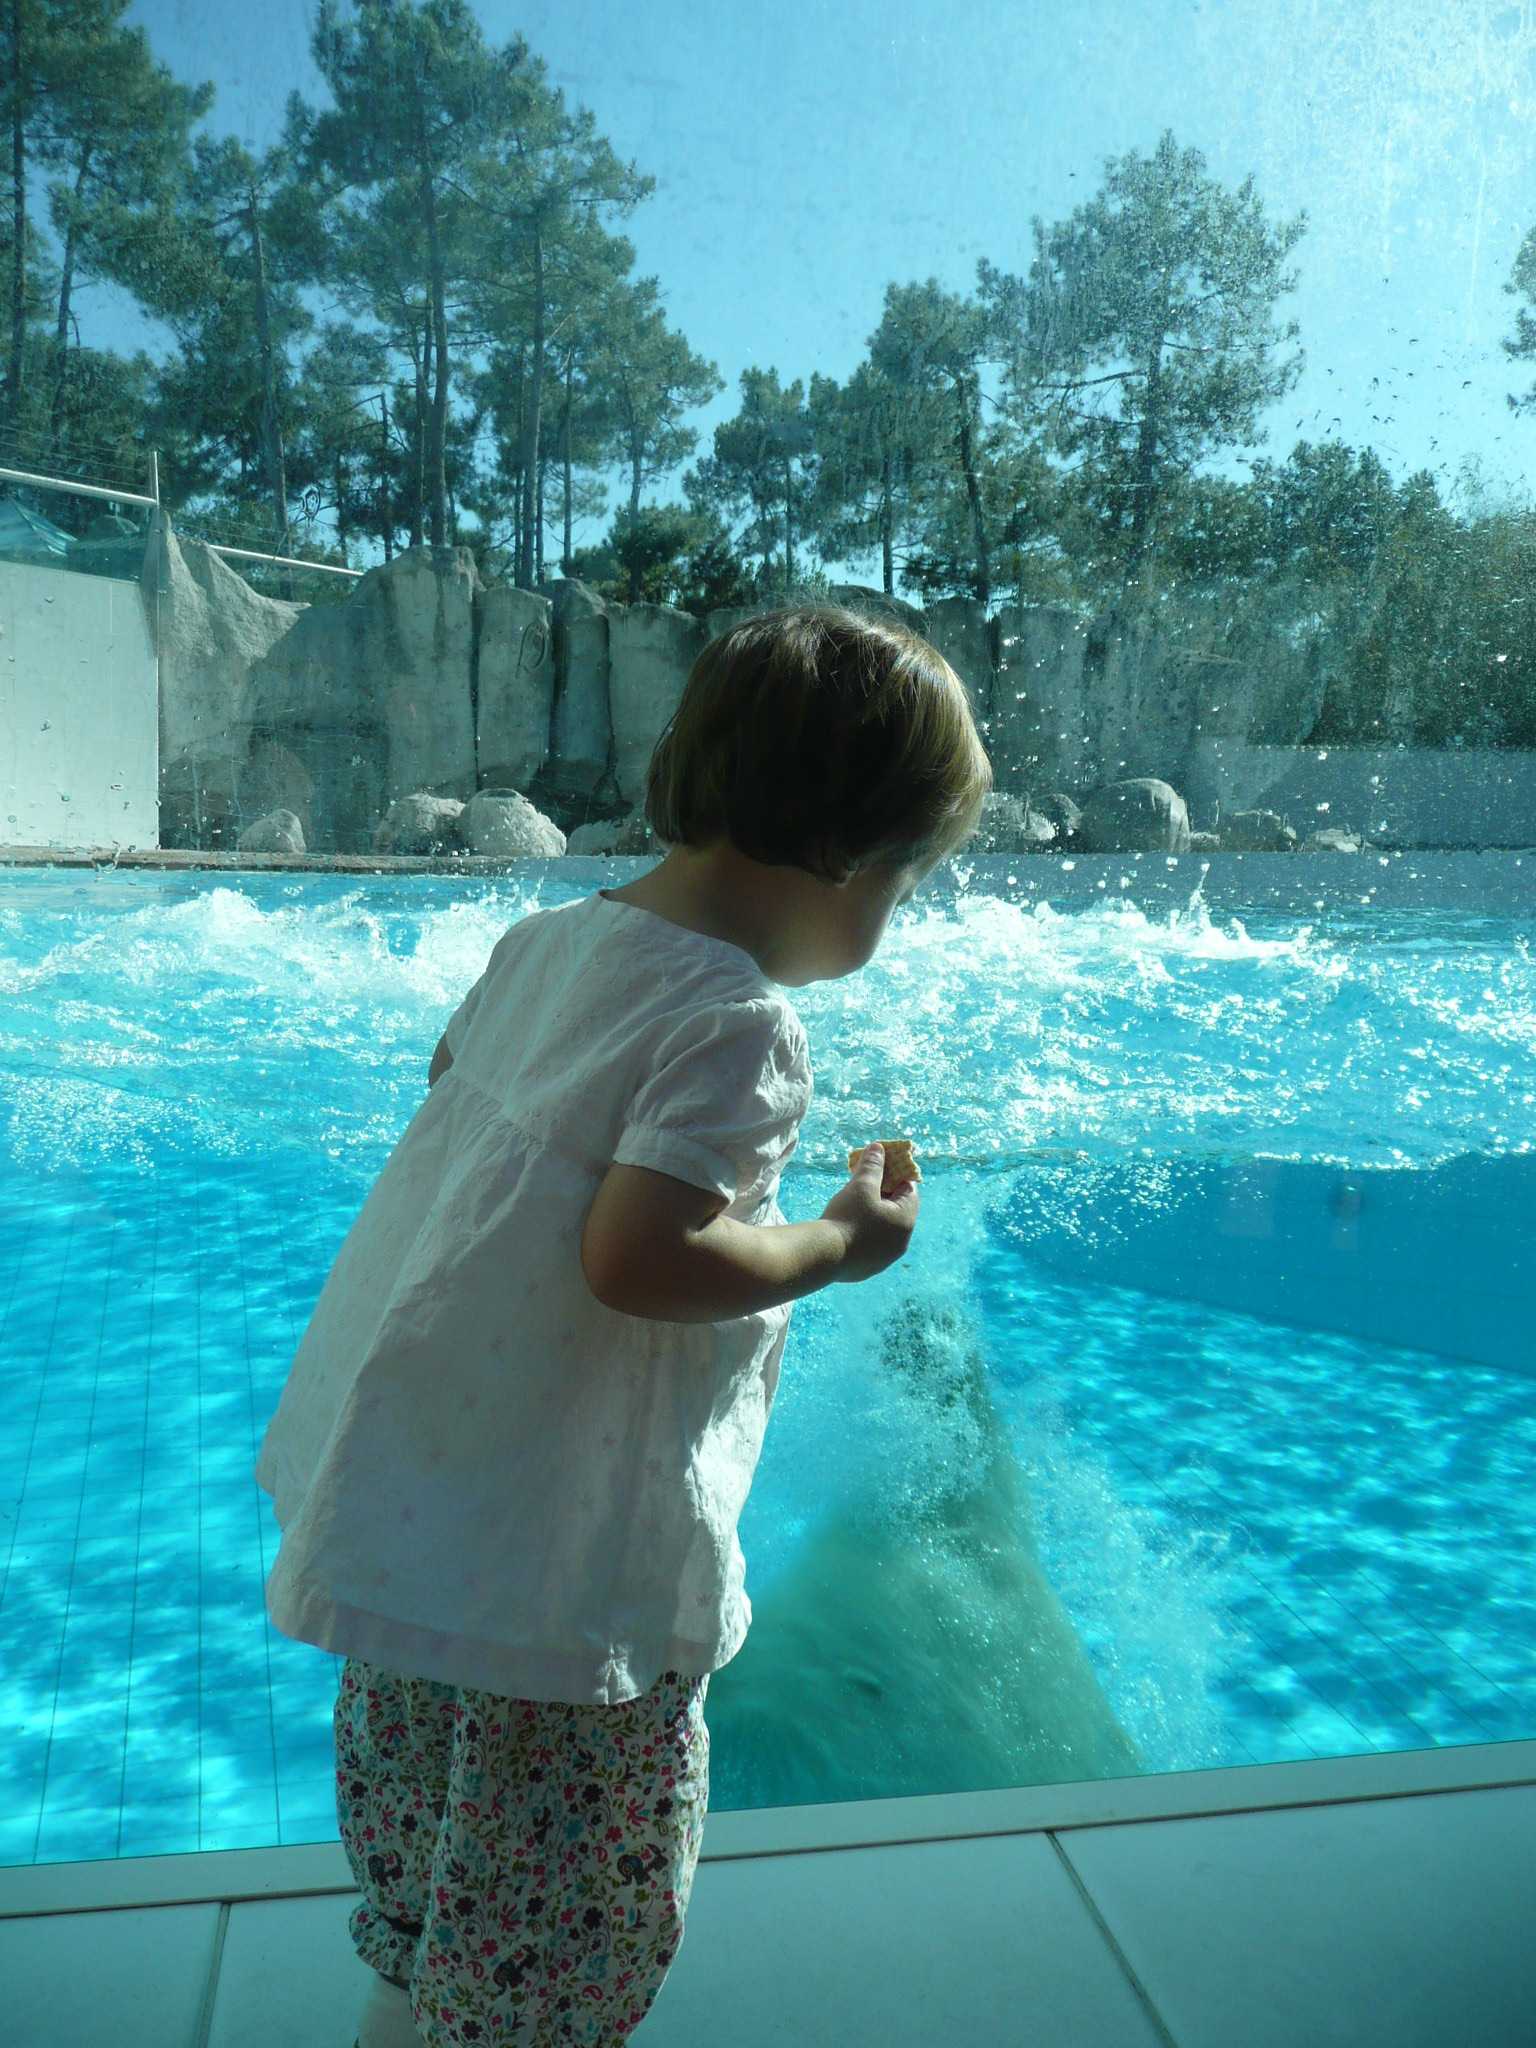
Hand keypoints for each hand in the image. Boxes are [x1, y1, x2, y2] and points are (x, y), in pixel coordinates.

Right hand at [821, 1143, 920, 1282]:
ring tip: (853, 1204)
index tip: (880, 1166)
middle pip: (897, 1210)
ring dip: (873, 1215)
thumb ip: (873, 1165)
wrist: (823, 1256)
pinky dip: (863, 1234)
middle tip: (864, 1183)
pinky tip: (846, 1227)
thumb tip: (878, 1148)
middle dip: (882, 1194)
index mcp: (905, 1220)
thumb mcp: (861, 1185)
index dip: (895, 1174)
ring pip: (883, 1229)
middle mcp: (900, 1242)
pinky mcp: (868, 1269)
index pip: (909, 1190)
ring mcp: (885, 1259)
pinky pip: (870, 1246)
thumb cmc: (847, 1216)